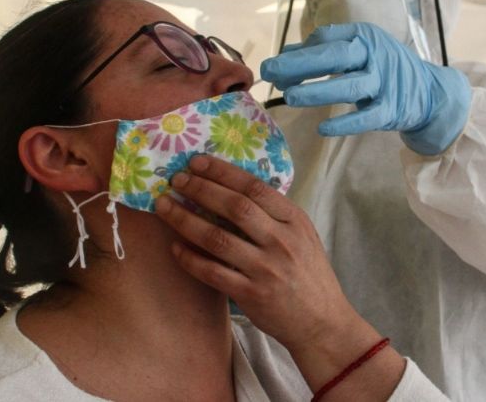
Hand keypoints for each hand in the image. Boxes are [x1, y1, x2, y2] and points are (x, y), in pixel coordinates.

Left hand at [154, 155, 356, 351]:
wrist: (321, 321)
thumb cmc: (308, 274)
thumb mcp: (303, 235)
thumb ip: (275, 214)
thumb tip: (233, 188)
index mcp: (294, 220)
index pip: (254, 187)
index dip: (222, 172)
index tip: (197, 162)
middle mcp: (281, 241)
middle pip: (234, 207)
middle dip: (200, 189)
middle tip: (176, 180)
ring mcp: (266, 269)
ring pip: (217, 238)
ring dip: (185, 219)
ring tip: (164, 206)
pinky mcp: (251, 294)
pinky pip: (212, 272)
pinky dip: (190, 258)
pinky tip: (174, 247)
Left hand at [260, 22, 471, 154]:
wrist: (430, 92)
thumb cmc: (384, 69)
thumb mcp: (359, 51)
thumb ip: (322, 51)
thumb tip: (284, 53)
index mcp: (364, 37)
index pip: (327, 38)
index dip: (298, 51)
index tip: (274, 66)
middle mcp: (375, 55)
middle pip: (335, 57)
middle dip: (301, 65)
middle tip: (271, 73)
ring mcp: (385, 83)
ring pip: (349, 86)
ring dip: (318, 90)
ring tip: (289, 97)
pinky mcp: (392, 110)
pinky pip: (366, 117)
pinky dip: (345, 123)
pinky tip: (322, 129)